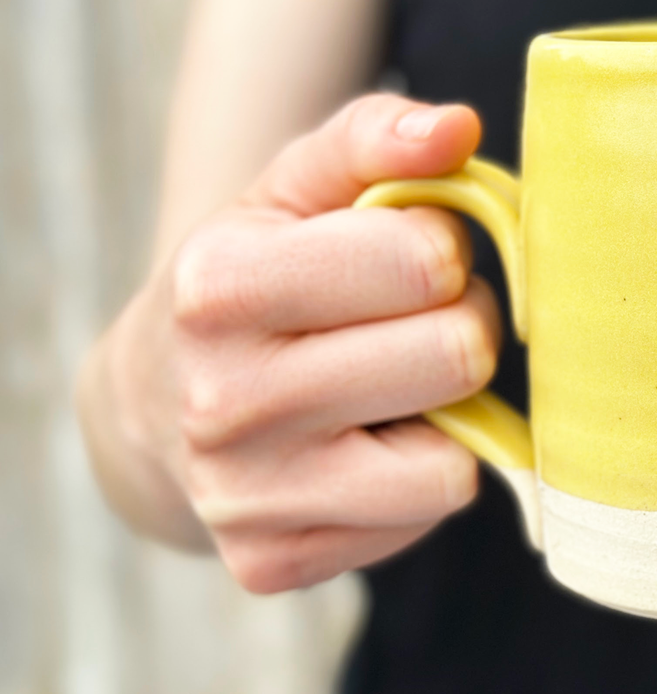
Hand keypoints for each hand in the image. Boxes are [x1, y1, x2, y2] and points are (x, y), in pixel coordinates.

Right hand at [82, 95, 497, 591]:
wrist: (159, 400)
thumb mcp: (296, 188)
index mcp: (220, 286)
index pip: (426, 259)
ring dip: (450, 409)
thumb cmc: (260, 275)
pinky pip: (428, 513)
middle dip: (459, 323)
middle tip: (411, 323)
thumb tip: (459, 129)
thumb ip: (377, 138)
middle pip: (457, 355)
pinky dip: (420, 473)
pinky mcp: (276, 564)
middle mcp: (223, 401)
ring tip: (393, 383)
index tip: (406, 255)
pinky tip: (367, 446)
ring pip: (455, 458)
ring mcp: (246, 498)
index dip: (442, 249)